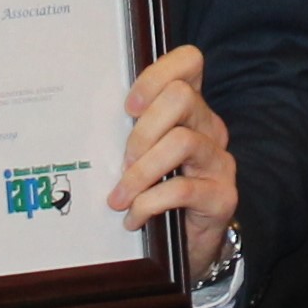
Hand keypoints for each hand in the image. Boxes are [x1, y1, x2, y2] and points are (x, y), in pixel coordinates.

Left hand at [112, 44, 238, 281]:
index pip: (189, 63)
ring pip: (182, 142)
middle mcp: (210, 128)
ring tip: (120, 197)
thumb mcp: (143, 156)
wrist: (190, 245)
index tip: (130, 107)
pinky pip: (183, 189)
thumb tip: (84, 125)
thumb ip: (129, 134)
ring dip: (141, 171)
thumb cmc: (158, 193)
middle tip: (123, 160)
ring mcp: (219, 161)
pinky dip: (149, 203)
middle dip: (143, 129)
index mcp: (189, 109)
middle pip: (181, 97)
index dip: (157, 75)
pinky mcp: (222, 196)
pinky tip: (134, 218)